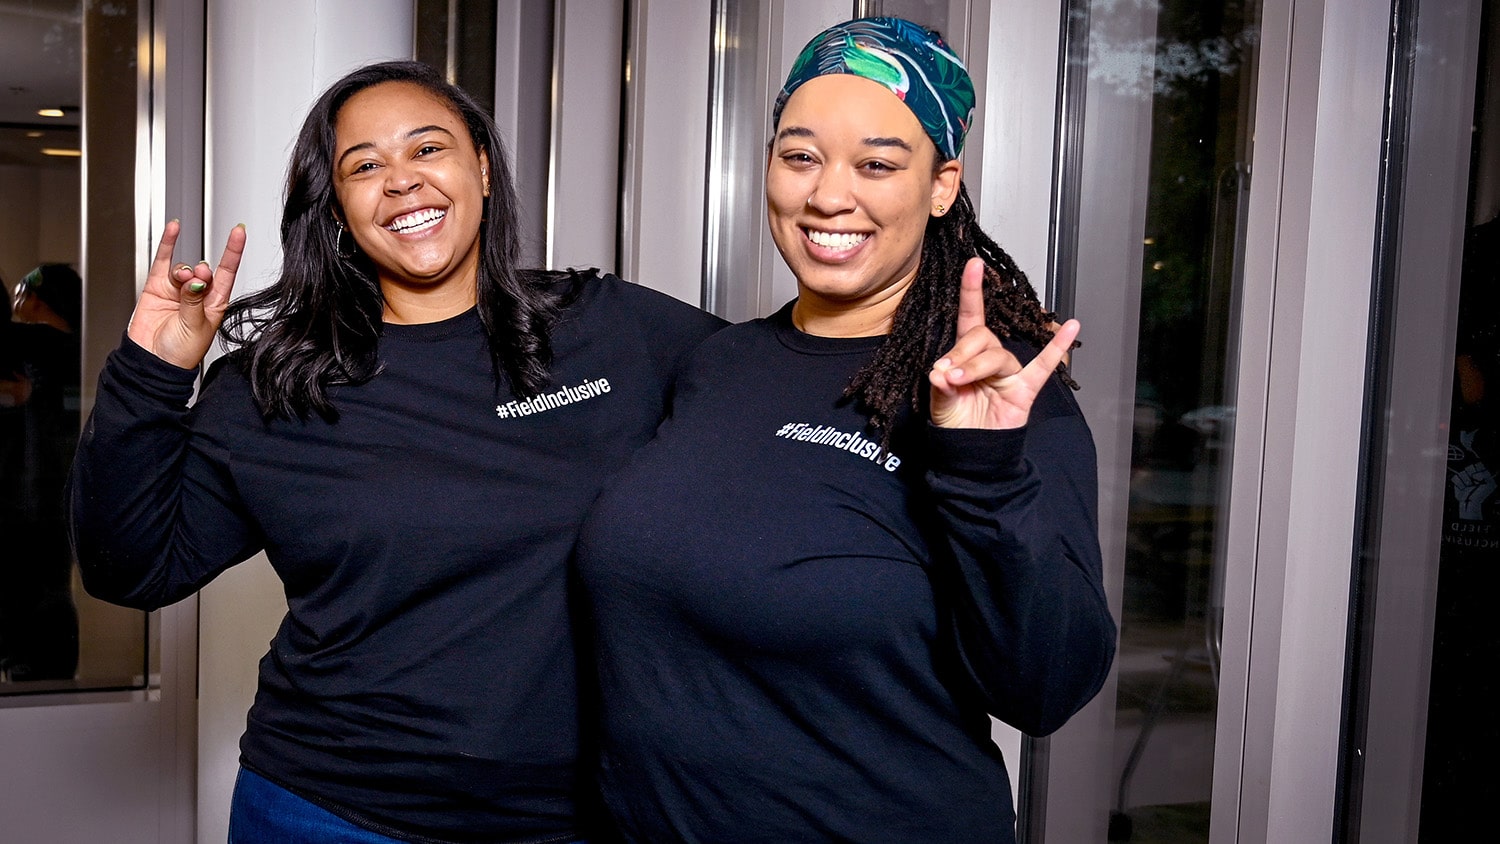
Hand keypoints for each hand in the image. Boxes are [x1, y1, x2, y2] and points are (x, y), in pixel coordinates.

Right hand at [126, 219, 245, 368]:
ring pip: (184, 269)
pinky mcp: (156, 288)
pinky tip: (173, 229)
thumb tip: (197, 280)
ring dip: (184, 271)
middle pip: (204, 271)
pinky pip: (163, 261)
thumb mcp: (194, 327)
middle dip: (203, 272)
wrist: (153, 363)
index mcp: (215, 305)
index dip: (233, 251)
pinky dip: (168, 244)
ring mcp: (177, 290)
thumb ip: (194, 301)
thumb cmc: (180, 353)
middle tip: (199, 280)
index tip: (239, 232)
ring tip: (182, 281)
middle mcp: (198, 295)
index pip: (227, 272)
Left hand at [928, 257, 1079, 429]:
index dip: (970, 291)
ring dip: (978, 364)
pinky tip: (1071, 328)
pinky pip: (1043, 366)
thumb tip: (940, 370)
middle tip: (948, 373)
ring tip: (960, 381)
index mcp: (965, 355)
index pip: (969, 316)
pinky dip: (1057, 347)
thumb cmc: (956, 425)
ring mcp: (1008, 372)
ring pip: (998, 355)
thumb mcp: (939, 403)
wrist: (971, 452)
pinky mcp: (1024, 389)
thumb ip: (940, 385)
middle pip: (980, 337)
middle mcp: (988, 358)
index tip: (972, 266)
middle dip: (962, 352)